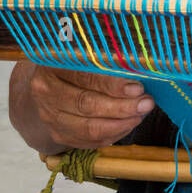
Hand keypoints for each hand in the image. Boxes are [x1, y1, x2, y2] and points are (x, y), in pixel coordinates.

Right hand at [10, 61, 153, 152]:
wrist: (54, 82)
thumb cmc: (79, 62)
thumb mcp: (89, 52)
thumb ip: (108, 60)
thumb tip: (138, 71)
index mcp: (52, 64)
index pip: (84, 76)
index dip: (113, 85)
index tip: (137, 88)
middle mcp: (45, 91)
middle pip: (86, 104)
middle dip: (121, 107)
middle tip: (146, 104)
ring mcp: (49, 115)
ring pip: (88, 127)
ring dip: (120, 124)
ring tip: (140, 115)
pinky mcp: (58, 133)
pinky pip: (89, 141)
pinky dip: (112, 134)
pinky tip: (128, 124)